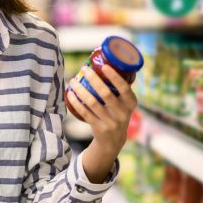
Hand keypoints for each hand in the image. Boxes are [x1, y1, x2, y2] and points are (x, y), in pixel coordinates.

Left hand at [66, 65, 137, 182]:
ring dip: (80, 90)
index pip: (125, 89)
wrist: (113, 140)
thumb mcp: (124, 103)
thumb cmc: (117, 113)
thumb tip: (107, 62)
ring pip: (92, 102)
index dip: (114, 77)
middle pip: (106, 93)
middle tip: (84, 69)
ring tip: (73, 80)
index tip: (104, 66)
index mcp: (131, 104)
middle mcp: (122, 113)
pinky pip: (84, 112)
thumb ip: (119, 88)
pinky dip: (76, 102)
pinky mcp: (98, 128)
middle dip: (93, 79)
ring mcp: (110, 122)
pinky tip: (70, 94)